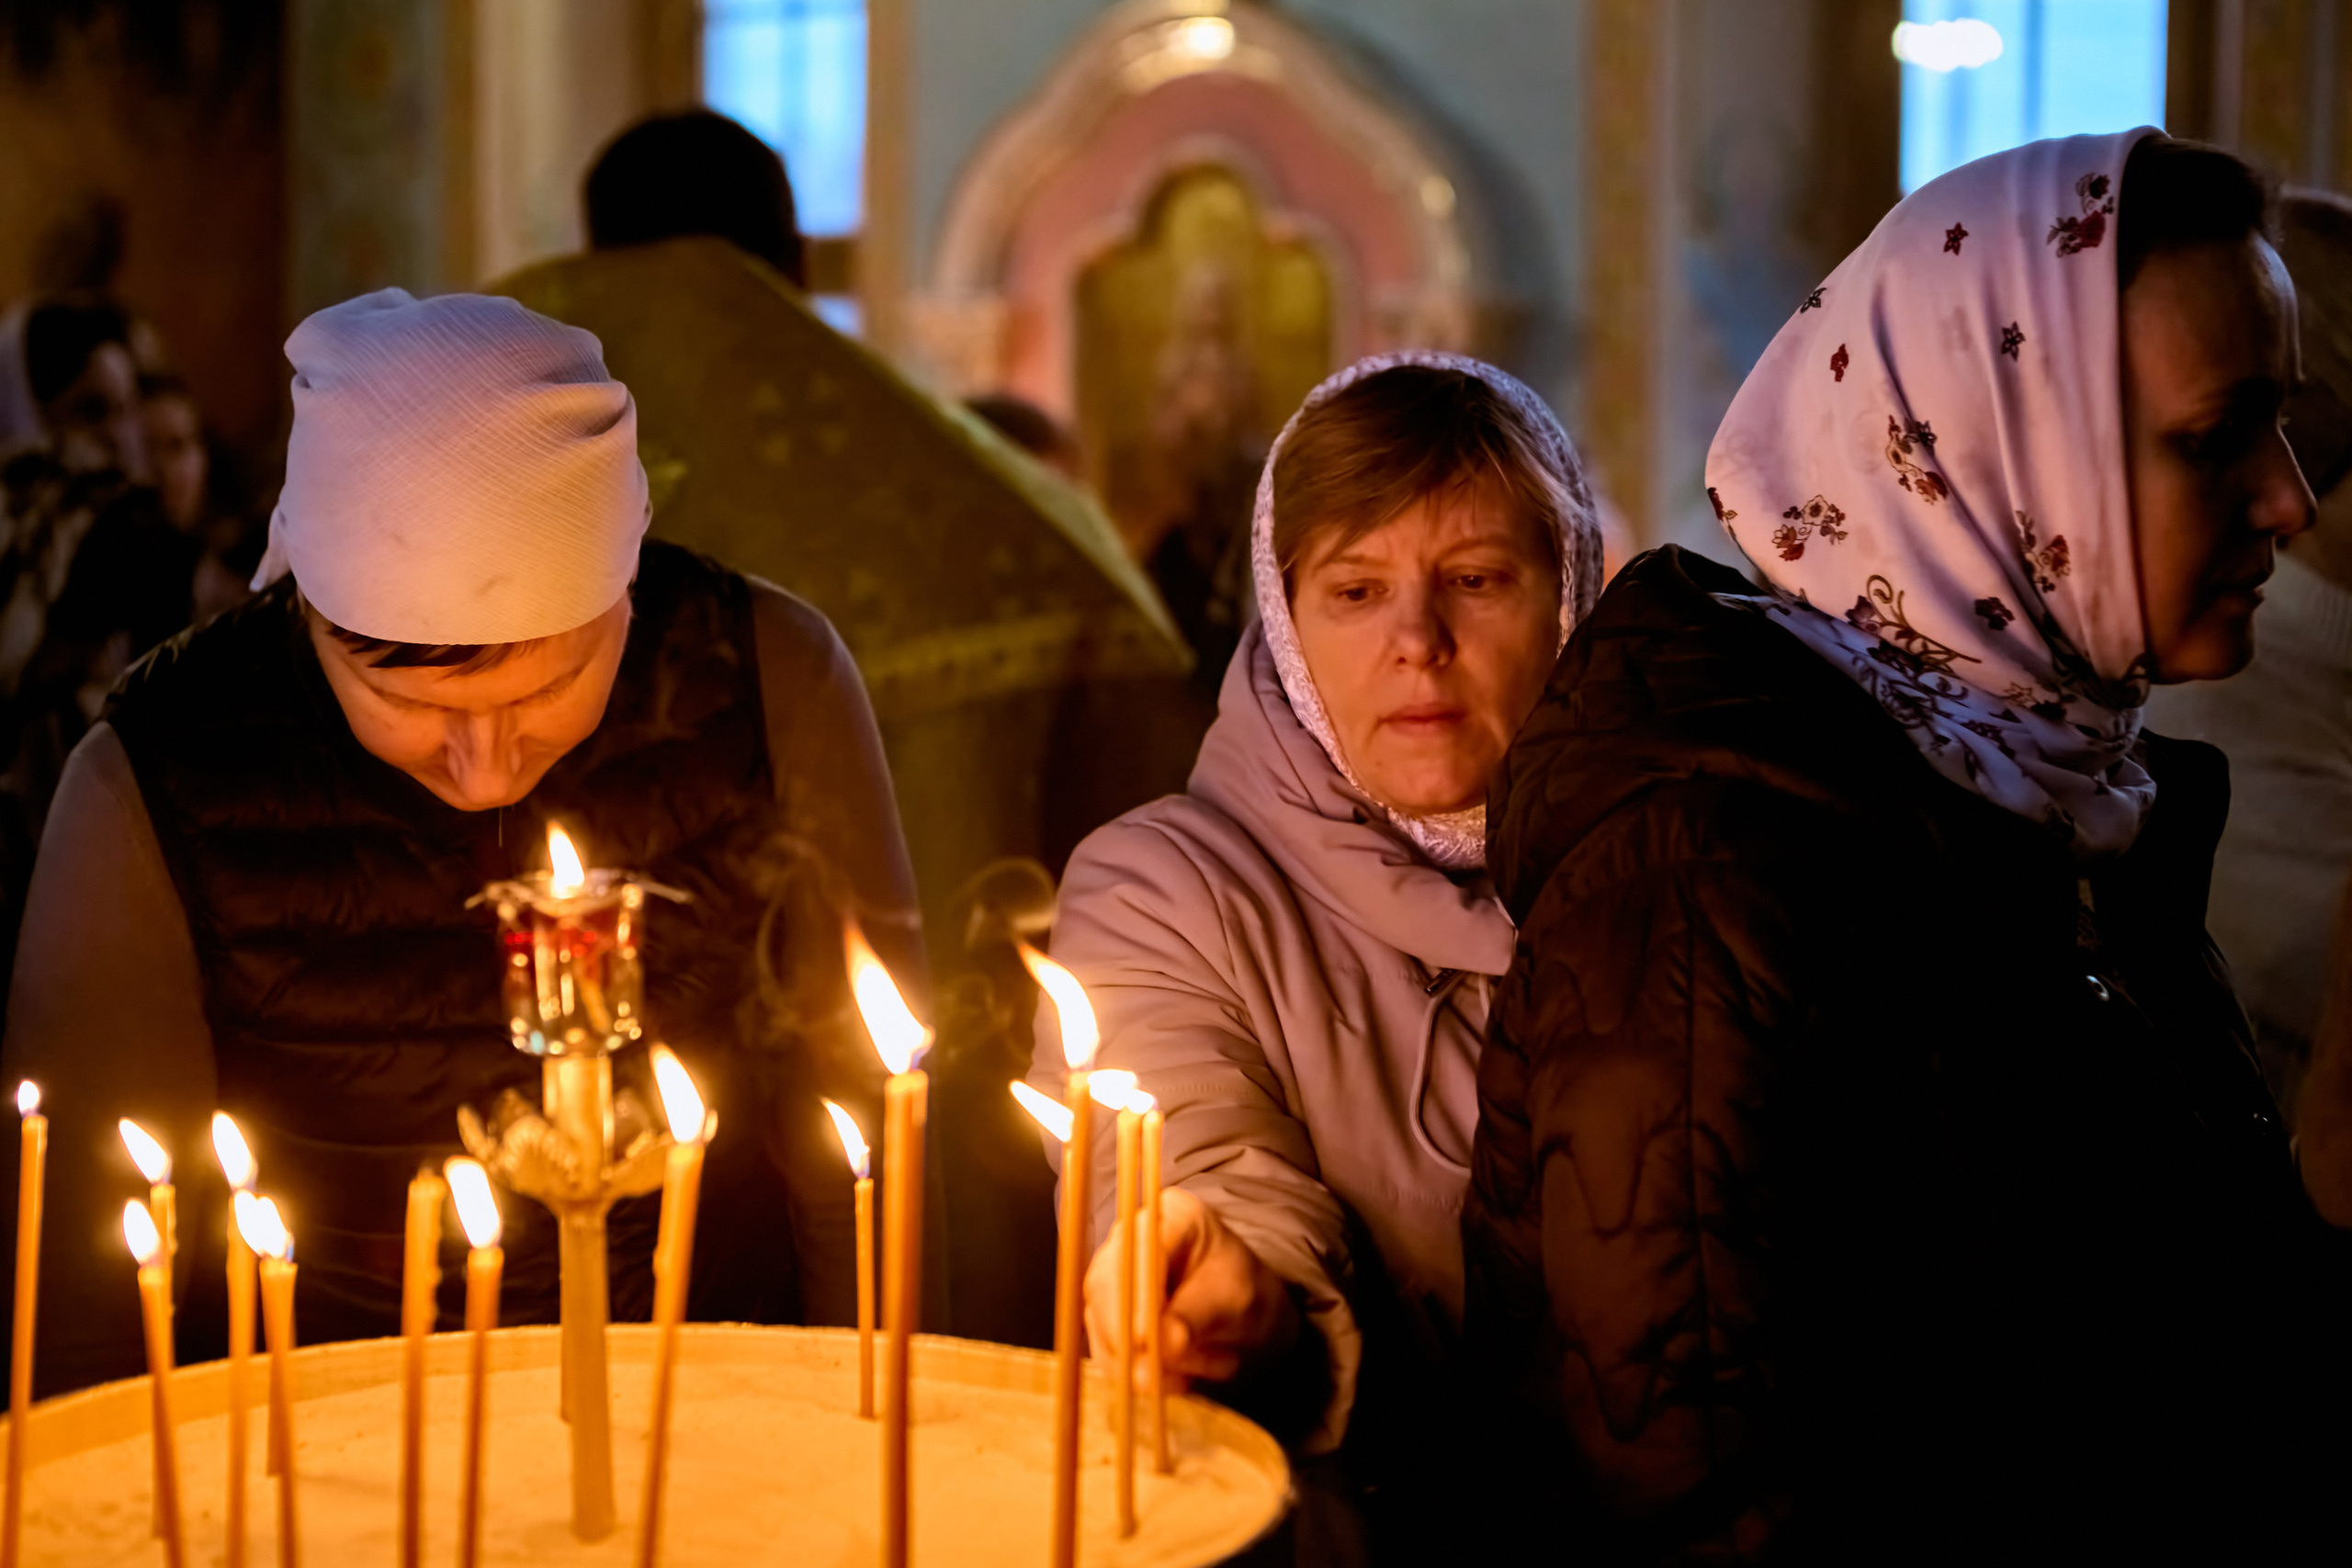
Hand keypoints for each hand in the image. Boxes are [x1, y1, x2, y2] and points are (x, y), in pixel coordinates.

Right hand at [1083, 1187, 1299, 1392]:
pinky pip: (1108, 1353)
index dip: (1138, 1294)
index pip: (1144, 1251)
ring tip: (1196, 1372)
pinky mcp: (1104, 1315)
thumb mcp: (1235, 1298)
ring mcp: (1111, 1276)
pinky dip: (1141, 1376)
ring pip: (1102, 1324)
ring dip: (1145, 1363)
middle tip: (1162, 1375)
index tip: (1141, 1337)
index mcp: (1172, 1214)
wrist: (1239, 1309)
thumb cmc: (1240, 1289)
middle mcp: (1130, 1239)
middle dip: (1130, 1337)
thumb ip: (1199, 1317)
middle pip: (1106, 1285)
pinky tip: (1182, 1378)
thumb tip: (1164, 1347)